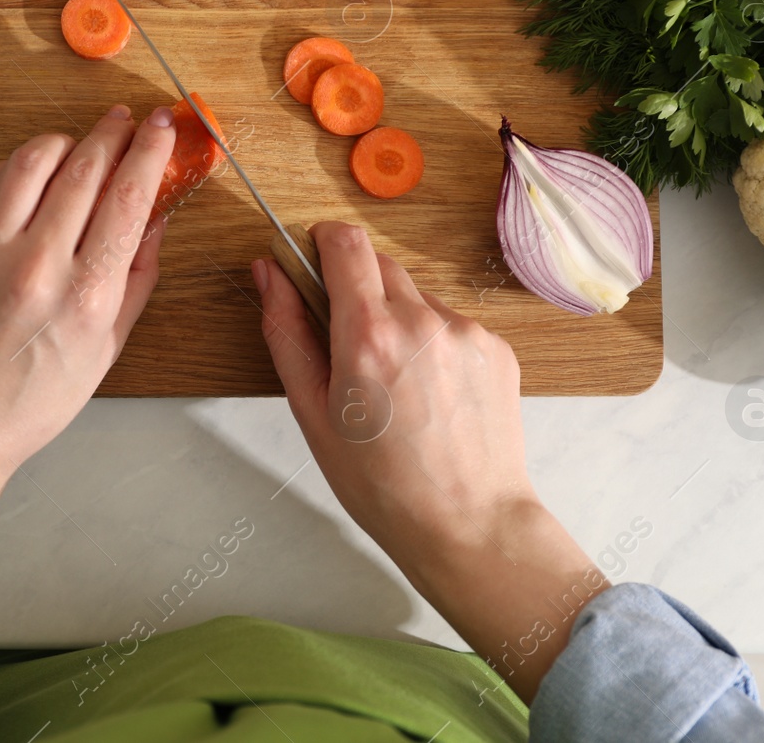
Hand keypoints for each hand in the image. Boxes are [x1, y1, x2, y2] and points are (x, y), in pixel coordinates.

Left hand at [0, 105, 176, 582]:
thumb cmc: (30, 401)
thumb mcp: (105, 349)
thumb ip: (136, 278)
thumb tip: (155, 220)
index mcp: (86, 295)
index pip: (128, 197)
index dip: (150, 151)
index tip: (161, 127)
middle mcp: (37, 266)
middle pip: (84, 168)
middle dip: (112, 134)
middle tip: (125, 122)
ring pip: (31, 162)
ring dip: (63, 141)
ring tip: (76, 144)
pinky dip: (13, 168)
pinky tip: (27, 174)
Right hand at [253, 222, 606, 702]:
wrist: (468, 524)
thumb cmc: (383, 484)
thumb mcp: (312, 411)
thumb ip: (285, 330)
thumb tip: (268, 273)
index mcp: (369, 334)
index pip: (344, 241)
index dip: (321, 242)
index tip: (312, 261)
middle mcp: (422, 320)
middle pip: (378, 264)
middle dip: (355, 290)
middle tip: (346, 347)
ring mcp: (466, 331)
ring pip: (415, 296)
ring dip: (396, 319)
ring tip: (394, 385)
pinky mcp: (495, 347)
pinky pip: (449, 323)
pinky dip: (432, 343)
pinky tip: (429, 394)